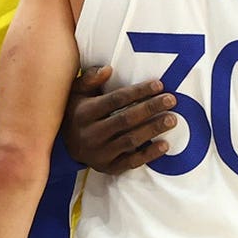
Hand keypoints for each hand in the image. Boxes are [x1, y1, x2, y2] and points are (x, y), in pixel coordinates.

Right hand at [62, 66, 177, 174]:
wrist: (65, 146)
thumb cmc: (77, 112)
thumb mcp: (77, 92)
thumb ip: (91, 78)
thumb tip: (107, 69)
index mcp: (84, 113)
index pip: (115, 100)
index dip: (138, 92)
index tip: (159, 85)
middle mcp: (91, 134)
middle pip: (126, 119)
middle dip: (150, 108)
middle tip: (171, 100)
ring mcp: (99, 153)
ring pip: (130, 140)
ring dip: (153, 129)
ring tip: (172, 119)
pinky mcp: (108, 168)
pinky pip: (131, 162)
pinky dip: (149, 155)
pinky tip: (165, 145)